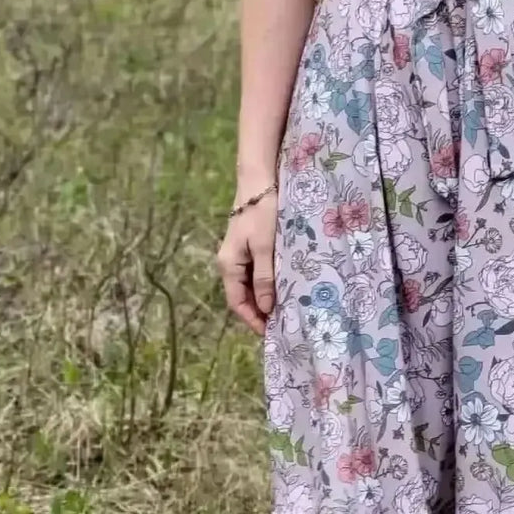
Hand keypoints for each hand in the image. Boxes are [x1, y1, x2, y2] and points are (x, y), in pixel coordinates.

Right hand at [217, 190, 277, 335]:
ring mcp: (239, 254)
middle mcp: (230, 262)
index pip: (237, 302)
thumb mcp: (265, 246)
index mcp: (228, 264)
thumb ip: (264, 277)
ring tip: (285, 310)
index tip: (270, 333)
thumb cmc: (262, 212)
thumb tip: (265, 308)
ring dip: (264, 298)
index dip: (252, 320)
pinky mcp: (249, 245)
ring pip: (250, 285)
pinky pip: (255, 272)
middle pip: (242, 295)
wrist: (259, 180)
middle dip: (259, 312)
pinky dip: (266, 284)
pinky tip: (282, 287)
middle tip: (281, 325)